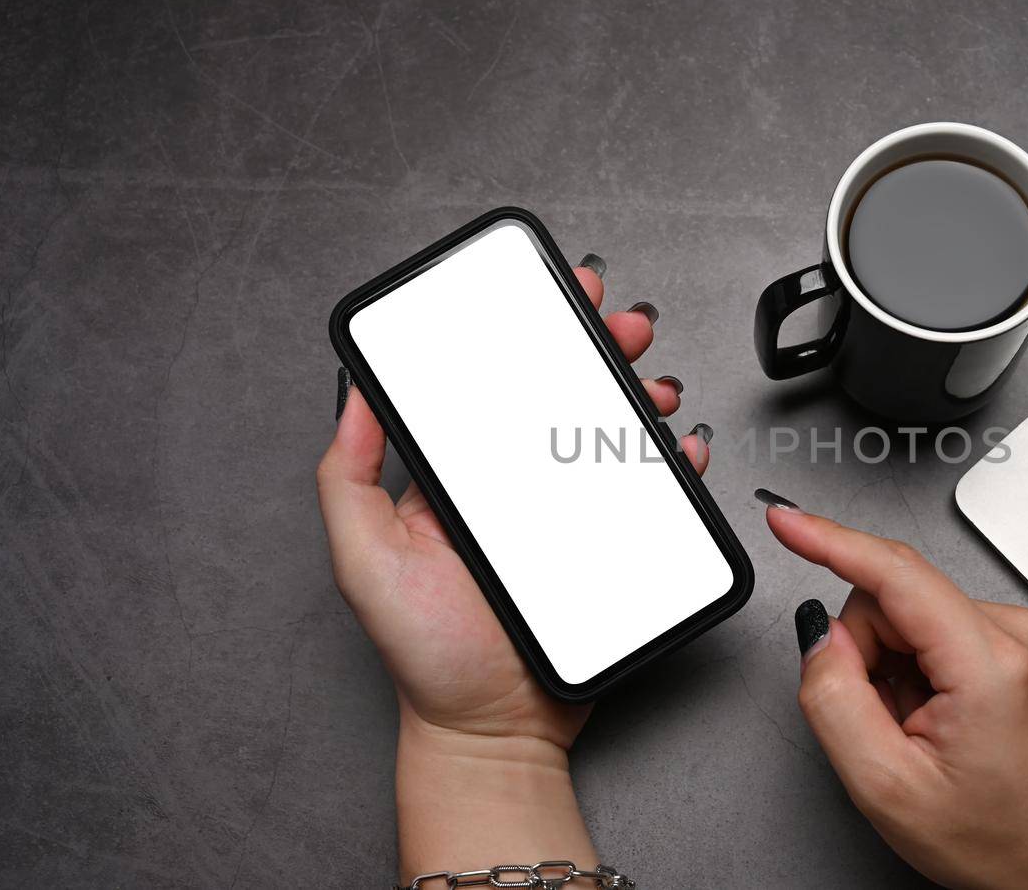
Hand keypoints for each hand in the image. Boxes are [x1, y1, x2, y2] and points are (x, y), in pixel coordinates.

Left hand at [317, 257, 706, 872]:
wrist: (495, 730)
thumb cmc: (427, 656)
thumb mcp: (364, 559)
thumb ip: (349, 476)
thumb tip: (353, 393)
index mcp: (459, 478)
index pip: (494, 385)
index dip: (528, 332)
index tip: (557, 295)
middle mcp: (514, 488)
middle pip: (562, 396)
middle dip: (599, 348)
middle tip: (622, 325)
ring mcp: (565, 515)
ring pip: (610, 435)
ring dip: (640, 395)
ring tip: (653, 384)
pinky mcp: (608, 547)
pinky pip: (648, 494)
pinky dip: (673, 462)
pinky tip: (678, 446)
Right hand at [762, 496, 1027, 888]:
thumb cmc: (1004, 838)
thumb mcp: (888, 788)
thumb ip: (835, 701)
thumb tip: (819, 637)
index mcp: (988, 663)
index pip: (894, 574)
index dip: (828, 540)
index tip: (786, 520)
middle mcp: (1013, 633)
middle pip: (893, 599)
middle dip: (867, 656)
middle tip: (885, 725)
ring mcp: (1021, 636)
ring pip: (910, 616)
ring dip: (895, 671)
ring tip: (919, 731)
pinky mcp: (1017, 644)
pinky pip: (935, 632)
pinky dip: (920, 673)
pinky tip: (938, 721)